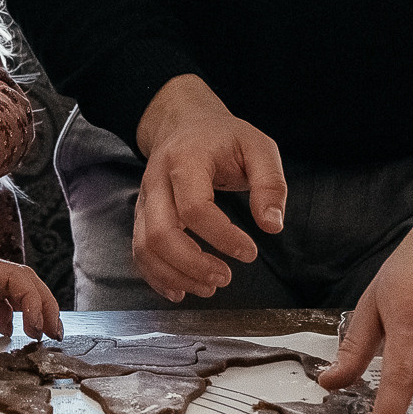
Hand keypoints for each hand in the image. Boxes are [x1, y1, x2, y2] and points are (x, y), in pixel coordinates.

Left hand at [0, 232, 62, 354]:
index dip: (34, 299)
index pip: (13, 276)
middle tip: (54, 336)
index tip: (39, 328)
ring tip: (38, 337)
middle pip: (21, 282)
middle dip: (43, 304)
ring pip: (10, 292)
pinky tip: (3, 332)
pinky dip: (6, 315)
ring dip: (29, 310)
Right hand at [130, 75, 288, 300]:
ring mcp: (145, 200)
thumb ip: (270, 183)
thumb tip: (272, 225)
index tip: (250, 252)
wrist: (185, 123)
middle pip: (160, 233)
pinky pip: (139, 251)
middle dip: (192, 264)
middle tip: (226, 278)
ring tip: (209, 288)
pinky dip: (157, 276)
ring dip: (175, 275)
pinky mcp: (143, 216)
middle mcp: (157, 181)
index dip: (222, 236)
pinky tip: (181, 290)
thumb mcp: (258, 147)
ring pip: (145, 247)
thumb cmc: (224, 137)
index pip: (194, 207)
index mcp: (185, 160)